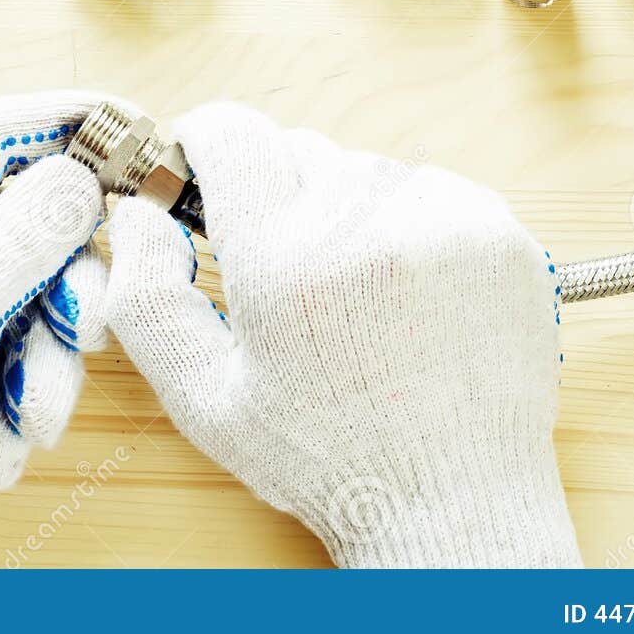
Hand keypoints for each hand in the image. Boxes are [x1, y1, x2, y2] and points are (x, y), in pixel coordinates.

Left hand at [0, 94, 112, 567]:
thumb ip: (22, 236)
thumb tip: (77, 173)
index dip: (70, 122)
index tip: (137, 129)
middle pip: (27, 224)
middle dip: (63, 290)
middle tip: (82, 331)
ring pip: (30, 297)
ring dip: (41, 366)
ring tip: (21, 421)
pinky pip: (10, 352)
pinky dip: (13, 401)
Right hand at [104, 103, 580, 567]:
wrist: (455, 501)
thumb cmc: (327, 459)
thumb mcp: (204, 399)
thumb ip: (148, 296)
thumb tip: (134, 211)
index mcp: (282, 263)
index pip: (233, 132)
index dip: (207, 142)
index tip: (205, 170)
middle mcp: (365, 224)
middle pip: (298, 150)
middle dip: (279, 195)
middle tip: (292, 275)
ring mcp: (442, 221)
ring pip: (365, 170)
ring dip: (348, 211)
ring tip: (359, 300)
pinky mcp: (498, 231)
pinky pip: (430, 190)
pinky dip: (410, 225)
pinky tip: (411, 297)